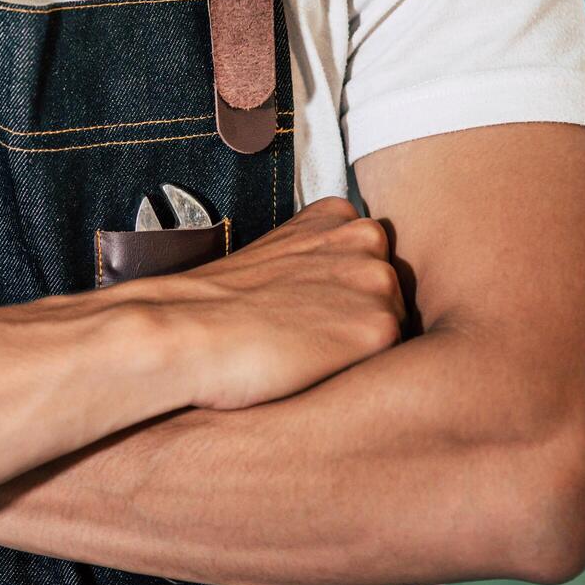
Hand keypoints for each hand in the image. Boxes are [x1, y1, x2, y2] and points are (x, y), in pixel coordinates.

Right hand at [124, 197, 404, 410]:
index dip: (338, 293)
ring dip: (360, 344)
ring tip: (306, 349)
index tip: (301, 305)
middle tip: (302, 331)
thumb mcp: (274, 256)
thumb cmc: (219, 305)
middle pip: (390, 293)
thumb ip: (317, 259)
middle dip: (358, 315)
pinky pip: (392, 360)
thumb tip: (343, 293)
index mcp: (337, 215)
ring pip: (395, 326)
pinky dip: (358, 369)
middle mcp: (367, 238)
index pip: (369, 261)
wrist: (189, 331)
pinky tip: (316, 366)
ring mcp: (379, 280)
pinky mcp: (381, 326)